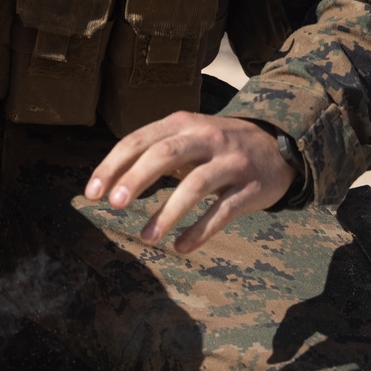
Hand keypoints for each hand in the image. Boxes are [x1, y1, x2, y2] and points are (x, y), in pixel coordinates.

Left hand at [84, 112, 294, 253]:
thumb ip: (155, 149)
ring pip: (196, 184)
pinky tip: (182, 247)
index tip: (91, 193)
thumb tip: (111, 181)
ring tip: (146, 237)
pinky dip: (201, 230)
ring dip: (168, 212)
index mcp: (183, 123)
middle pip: (165, 153)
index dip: (113, 165)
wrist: (278, 145)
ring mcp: (231, 162)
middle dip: (137, 178)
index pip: (140, 140)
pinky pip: (224, 210)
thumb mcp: (188, 134)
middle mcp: (206, 137)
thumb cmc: (219, 145)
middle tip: (115, 205)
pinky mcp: (251, 187)